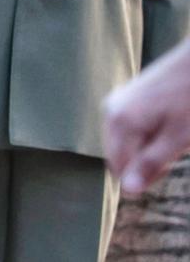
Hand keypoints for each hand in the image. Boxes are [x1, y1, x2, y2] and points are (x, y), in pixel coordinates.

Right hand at [105, 37, 189, 192]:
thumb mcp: (177, 138)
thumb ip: (150, 164)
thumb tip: (128, 190)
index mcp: (118, 122)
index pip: (117, 167)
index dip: (141, 177)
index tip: (167, 169)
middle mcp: (110, 110)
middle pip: (119, 153)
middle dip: (144, 161)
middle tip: (174, 153)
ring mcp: (118, 100)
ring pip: (127, 140)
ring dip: (148, 147)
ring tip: (175, 138)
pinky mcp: (129, 95)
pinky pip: (131, 126)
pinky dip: (148, 133)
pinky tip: (170, 125)